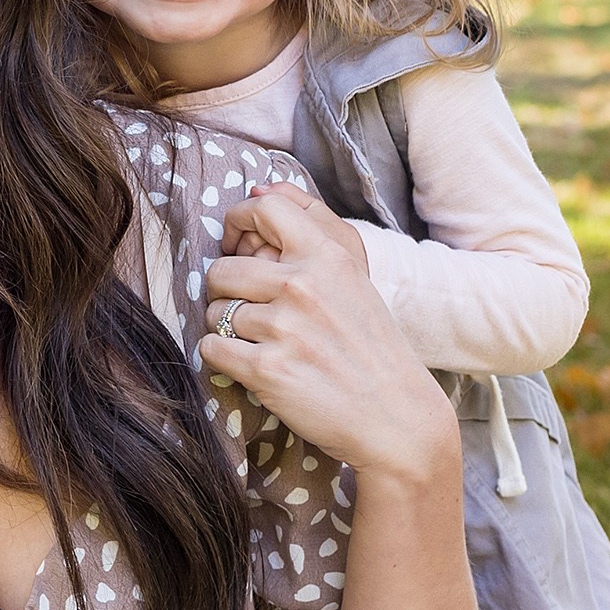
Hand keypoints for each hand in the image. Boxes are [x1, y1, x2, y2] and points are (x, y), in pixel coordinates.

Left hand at [200, 184, 452, 482]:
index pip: (264, 209)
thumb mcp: (354, 280)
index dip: (238, 224)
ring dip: (228, 330)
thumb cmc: (371, 349)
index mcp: (327, 258)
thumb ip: (311, 235)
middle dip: (227, 292)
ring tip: (265, 345)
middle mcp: (302, 286)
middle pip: (221, 269)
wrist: (397, 420)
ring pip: (214, 312)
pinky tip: (253, 366)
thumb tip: (258, 189)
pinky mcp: (266, 370)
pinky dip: (223, 359)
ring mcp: (283, 328)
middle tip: (254, 313)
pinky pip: (212, 349)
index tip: (238, 246)